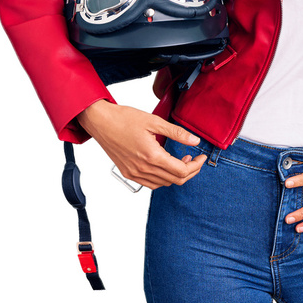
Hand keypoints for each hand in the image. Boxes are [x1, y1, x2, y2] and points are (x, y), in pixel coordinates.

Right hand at [77, 100, 206, 189]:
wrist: (101, 122)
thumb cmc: (124, 118)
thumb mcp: (154, 121)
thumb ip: (177, 133)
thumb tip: (195, 141)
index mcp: (151, 156)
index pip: (181, 171)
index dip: (196, 166)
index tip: (201, 157)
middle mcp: (143, 168)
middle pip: (175, 180)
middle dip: (190, 171)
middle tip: (195, 160)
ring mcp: (134, 173)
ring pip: (163, 184)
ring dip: (176, 175)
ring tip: (181, 160)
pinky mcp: (128, 173)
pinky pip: (150, 184)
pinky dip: (162, 179)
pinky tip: (165, 166)